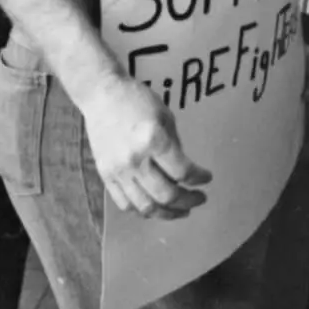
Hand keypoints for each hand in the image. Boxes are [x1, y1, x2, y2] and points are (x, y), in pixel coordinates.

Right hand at [83, 75, 211, 219]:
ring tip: (181, 210)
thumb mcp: (165, 117)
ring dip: (168, 213)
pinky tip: (155, 206)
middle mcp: (135, 159)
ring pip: (146, 206)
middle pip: (166, 195)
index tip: (207, 178)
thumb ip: (175, 146)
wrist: (102, 94)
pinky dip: (142, 210)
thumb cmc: (137, 100)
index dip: (200, 178)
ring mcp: (118, 171)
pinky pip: (125, 203)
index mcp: (154, 140)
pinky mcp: (105, 175)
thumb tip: (184, 172)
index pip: (183, 172)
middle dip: (188, 201)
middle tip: (199, 199)